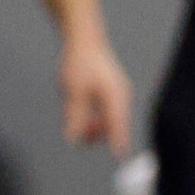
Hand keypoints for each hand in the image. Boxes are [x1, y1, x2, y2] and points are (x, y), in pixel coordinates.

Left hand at [60, 34, 135, 157]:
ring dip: (92, 124)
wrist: (85, 39)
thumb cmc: (79, 62)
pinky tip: (79, 102)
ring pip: (108, 119)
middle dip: (96, 132)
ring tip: (75, 110)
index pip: (118, 122)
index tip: (120, 154)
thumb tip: (74, 138)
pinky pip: (105, 111)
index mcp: (115, 95)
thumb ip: (75, 116)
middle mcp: (120, 97)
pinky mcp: (111, 93)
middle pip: (112, 125)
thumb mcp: (73, 91)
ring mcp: (117, 95)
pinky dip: (93, 115)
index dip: (118, 139)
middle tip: (76, 129)